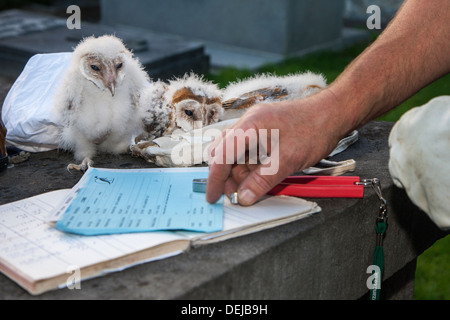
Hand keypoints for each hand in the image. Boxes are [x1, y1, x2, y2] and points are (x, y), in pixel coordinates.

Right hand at [206, 89, 347, 204]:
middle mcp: (248, 124)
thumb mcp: (287, 159)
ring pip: (236, 155)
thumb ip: (263, 180)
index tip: (212, 197)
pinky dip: (250, 169)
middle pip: (224, 153)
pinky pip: (250, 153)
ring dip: (239, 174)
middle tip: (230, 197)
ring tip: (245, 191)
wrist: (333, 114)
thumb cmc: (314, 129)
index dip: (215, 179)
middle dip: (225, 177)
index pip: (221, 155)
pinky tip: (256, 180)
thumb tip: (244, 197)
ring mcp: (256, 128)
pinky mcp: (264, 133)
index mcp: (249, 126)